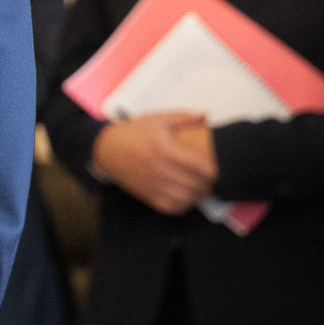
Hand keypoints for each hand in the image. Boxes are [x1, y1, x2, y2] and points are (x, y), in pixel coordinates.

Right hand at [91, 112, 215, 215]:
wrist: (108, 150)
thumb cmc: (134, 134)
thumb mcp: (158, 119)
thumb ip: (184, 118)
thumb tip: (205, 116)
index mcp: (164, 149)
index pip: (201, 167)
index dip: (214, 169)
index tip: (216, 166)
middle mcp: (160, 170)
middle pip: (198, 185)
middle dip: (209, 182)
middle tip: (211, 177)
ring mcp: (154, 185)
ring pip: (188, 199)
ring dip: (199, 194)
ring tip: (201, 186)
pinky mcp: (150, 197)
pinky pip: (175, 207)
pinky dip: (185, 204)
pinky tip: (186, 194)